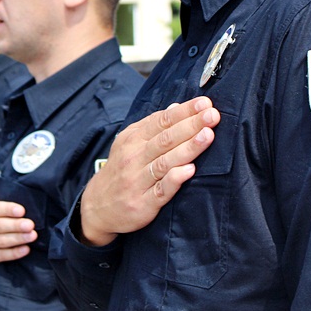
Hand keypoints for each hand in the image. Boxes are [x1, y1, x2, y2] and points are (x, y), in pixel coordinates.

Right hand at [0, 185, 36, 269]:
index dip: (8, 210)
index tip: (21, 210)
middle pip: (0, 226)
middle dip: (16, 225)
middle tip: (30, 224)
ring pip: (2, 242)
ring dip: (19, 239)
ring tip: (32, 235)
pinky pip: (1, 256)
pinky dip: (14, 253)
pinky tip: (25, 249)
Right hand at [78, 96, 218, 246]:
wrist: (98, 206)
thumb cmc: (121, 170)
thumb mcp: (130, 143)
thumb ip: (153, 126)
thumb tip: (176, 107)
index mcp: (133, 139)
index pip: (162, 121)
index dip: (184, 112)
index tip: (205, 104)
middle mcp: (135, 157)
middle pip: (166, 139)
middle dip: (191, 125)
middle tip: (212, 115)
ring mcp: (138, 181)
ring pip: (165, 162)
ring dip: (187, 148)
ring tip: (207, 136)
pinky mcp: (143, 203)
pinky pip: (160, 191)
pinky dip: (174, 180)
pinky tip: (189, 170)